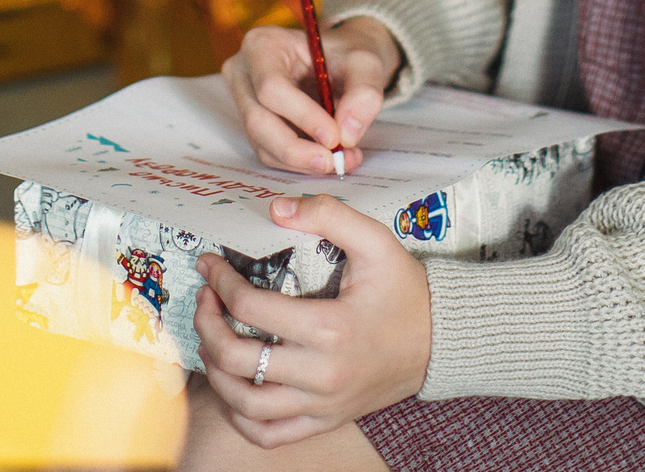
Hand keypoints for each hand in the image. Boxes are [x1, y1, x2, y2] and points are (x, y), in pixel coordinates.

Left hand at [193, 195, 431, 447]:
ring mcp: (322, 403)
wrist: (440, 340)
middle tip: (204, 300)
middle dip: (207, 325)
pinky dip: (242, 417)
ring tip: (210, 341)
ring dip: (216, 372)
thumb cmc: (405, 291)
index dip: (220, 282)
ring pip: (246, 404)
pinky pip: (271, 434)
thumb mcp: (376, 242)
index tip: (211, 265)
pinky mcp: (326, 419)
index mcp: (329, 327)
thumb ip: (329, 215)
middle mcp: (321, 373)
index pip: (250, 308)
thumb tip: (276, 209)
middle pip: (238, 359)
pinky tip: (234, 388)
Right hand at [223, 16, 401, 174]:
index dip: (302, 116)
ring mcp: (244, 101)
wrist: (341, 60)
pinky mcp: (254, 125)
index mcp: (263, 45)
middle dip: (297, 149)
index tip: (335, 137)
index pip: (271, 87)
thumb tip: (347, 136)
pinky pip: (270, 153)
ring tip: (341, 159)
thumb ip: (364, 94)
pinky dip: (300, 163)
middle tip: (335, 161)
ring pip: (263, 143)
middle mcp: (243, 73)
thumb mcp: (365, 63)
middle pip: (258, 121)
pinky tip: (328, 158)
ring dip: (302, 160)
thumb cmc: (346, 54)